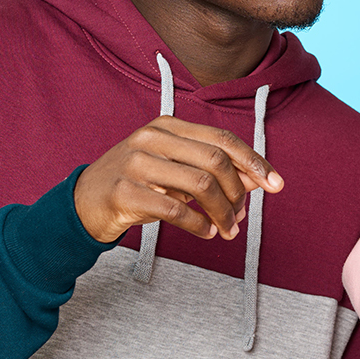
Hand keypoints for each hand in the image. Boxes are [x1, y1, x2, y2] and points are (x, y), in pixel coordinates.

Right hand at [73, 116, 283, 242]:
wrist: (83, 203)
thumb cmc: (137, 185)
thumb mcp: (175, 171)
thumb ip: (212, 171)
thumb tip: (257, 179)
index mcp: (168, 126)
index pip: (222, 138)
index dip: (254, 160)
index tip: (276, 183)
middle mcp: (152, 138)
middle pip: (215, 161)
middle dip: (238, 192)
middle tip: (241, 217)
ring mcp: (136, 163)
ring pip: (200, 185)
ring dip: (223, 212)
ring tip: (227, 229)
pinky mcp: (124, 191)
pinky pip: (175, 209)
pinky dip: (198, 224)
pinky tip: (206, 233)